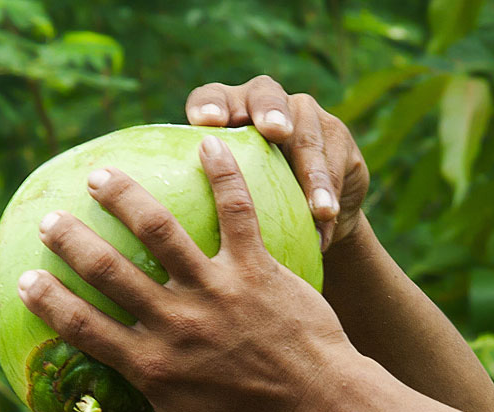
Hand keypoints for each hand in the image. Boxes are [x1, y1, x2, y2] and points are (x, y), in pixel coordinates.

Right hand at [17, 136, 354, 411]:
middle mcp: (176, 323)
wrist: (323, 411)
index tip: (25, 280)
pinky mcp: (256, 268)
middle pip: (109, 272)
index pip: (84, 329)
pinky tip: (208, 143)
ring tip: (103, 175)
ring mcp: (216, 291)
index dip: (49, 302)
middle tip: (51, 220)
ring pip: (160, 232)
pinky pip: (236, 211)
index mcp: (153, 367)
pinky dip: (223, 174)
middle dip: (73, 242)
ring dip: (126, 198)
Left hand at [185, 76, 369, 252]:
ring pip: (309, 141)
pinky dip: (329, 202)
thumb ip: (202, 200)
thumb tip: (155, 234)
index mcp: (228, 112)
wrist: (306, 220)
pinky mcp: (338, 139)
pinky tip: (324, 228)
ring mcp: (306, 117)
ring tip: (317, 209)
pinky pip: (335, 169)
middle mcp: (265, 103)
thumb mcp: (224, 206)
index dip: (210, 104)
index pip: (213, 97)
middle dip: (271, 111)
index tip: (207, 123)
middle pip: (267, 95)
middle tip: (275, 132)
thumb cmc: (251, 213)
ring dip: (314, 178)